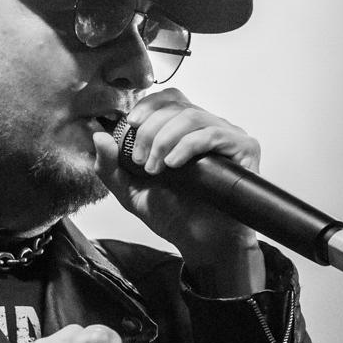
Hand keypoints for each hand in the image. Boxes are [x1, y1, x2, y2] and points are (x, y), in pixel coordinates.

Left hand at [93, 88, 264, 295]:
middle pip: (177, 106)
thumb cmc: (174, 215)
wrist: (201, 242)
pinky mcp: (245, 149)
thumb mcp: (131, 191)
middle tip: (140, 160)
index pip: (168, 99)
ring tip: (155, 168)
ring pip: (192, 117)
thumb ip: (111, 166)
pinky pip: (213, 134)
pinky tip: (174, 164)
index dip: (148, 106)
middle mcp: (208, 128)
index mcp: (185, 130)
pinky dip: (188, 145)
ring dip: (165, 139)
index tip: (130, 124)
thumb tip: (98, 135)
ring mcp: (228, 136)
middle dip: (150, 130)